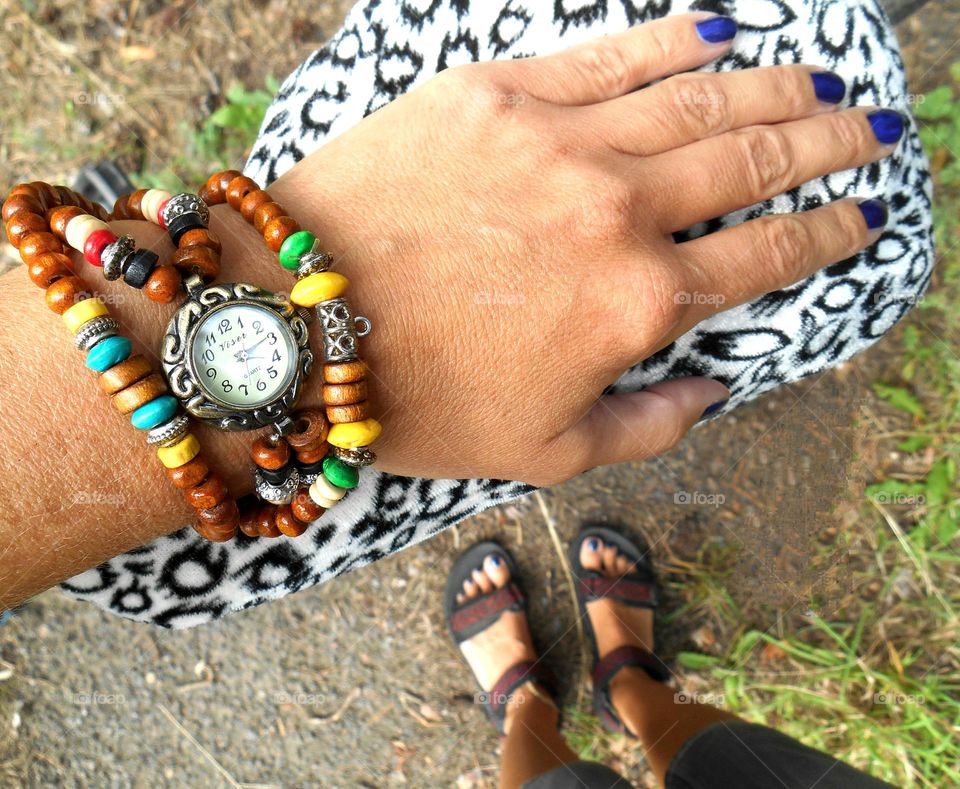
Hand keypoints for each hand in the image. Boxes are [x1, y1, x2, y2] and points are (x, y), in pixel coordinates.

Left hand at [267, 12, 898, 484]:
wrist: (296, 322)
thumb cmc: (417, 399)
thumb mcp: (543, 451)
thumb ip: (647, 427)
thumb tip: (710, 391)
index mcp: (638, 304)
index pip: (765, 256)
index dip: (827, 232)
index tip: (862, 215)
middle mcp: (617, 210)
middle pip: (752, 159)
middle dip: (823, 144)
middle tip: (865, 129)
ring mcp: (559, 139)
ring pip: (698, 95)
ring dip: (771, 87)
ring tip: (813, 83)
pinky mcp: (496, 92)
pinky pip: (610, 53)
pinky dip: (673, 40)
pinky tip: (716, 32)